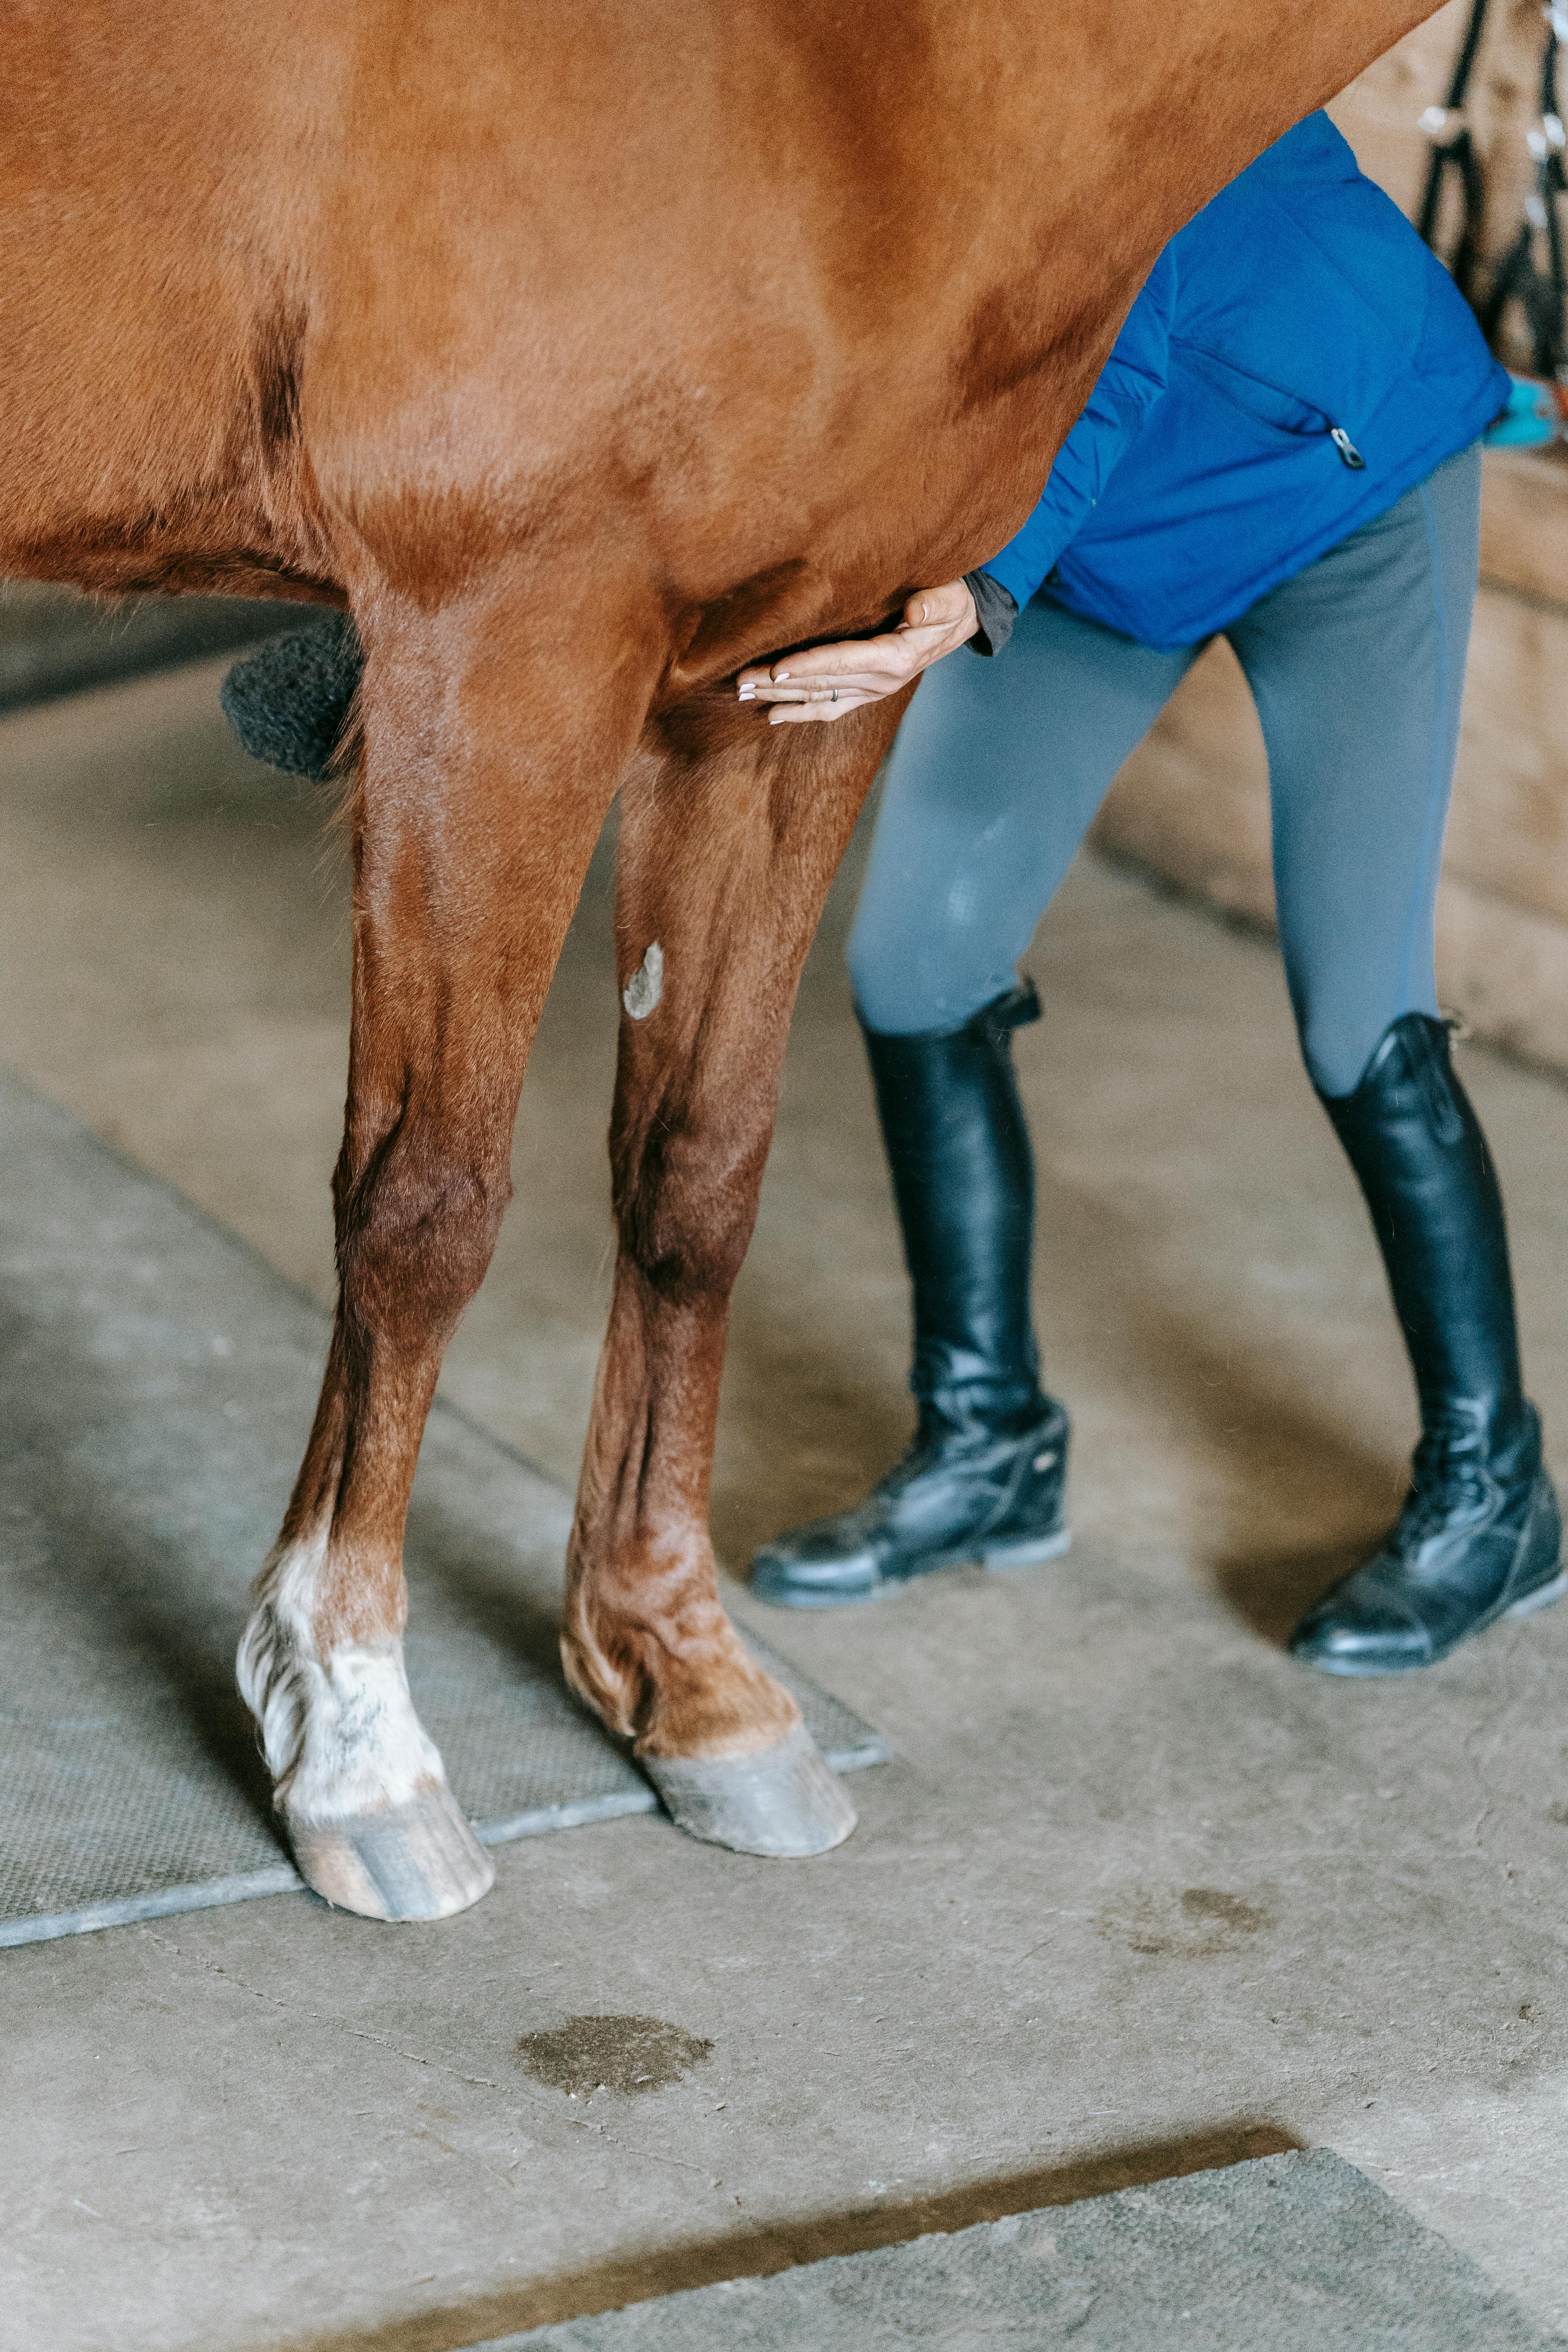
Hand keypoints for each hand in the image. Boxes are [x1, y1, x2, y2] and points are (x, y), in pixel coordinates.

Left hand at [736, 578, 977, 722]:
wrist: (962, 620)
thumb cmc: (950, 601)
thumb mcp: (950, 596)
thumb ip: (933, 603)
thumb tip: (915, 611)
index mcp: (895, 657)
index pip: (842, 660)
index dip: (808, 665)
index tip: (775, 668)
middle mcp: (881, 681)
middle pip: (821, 683)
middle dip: (779, 683)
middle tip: (741, 680)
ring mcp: (872, 690)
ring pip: (819, 697)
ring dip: (780, 697)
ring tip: (745, 694)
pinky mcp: (867, 692)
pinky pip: (830, 707)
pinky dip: (800, 712)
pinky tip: (773, 714)